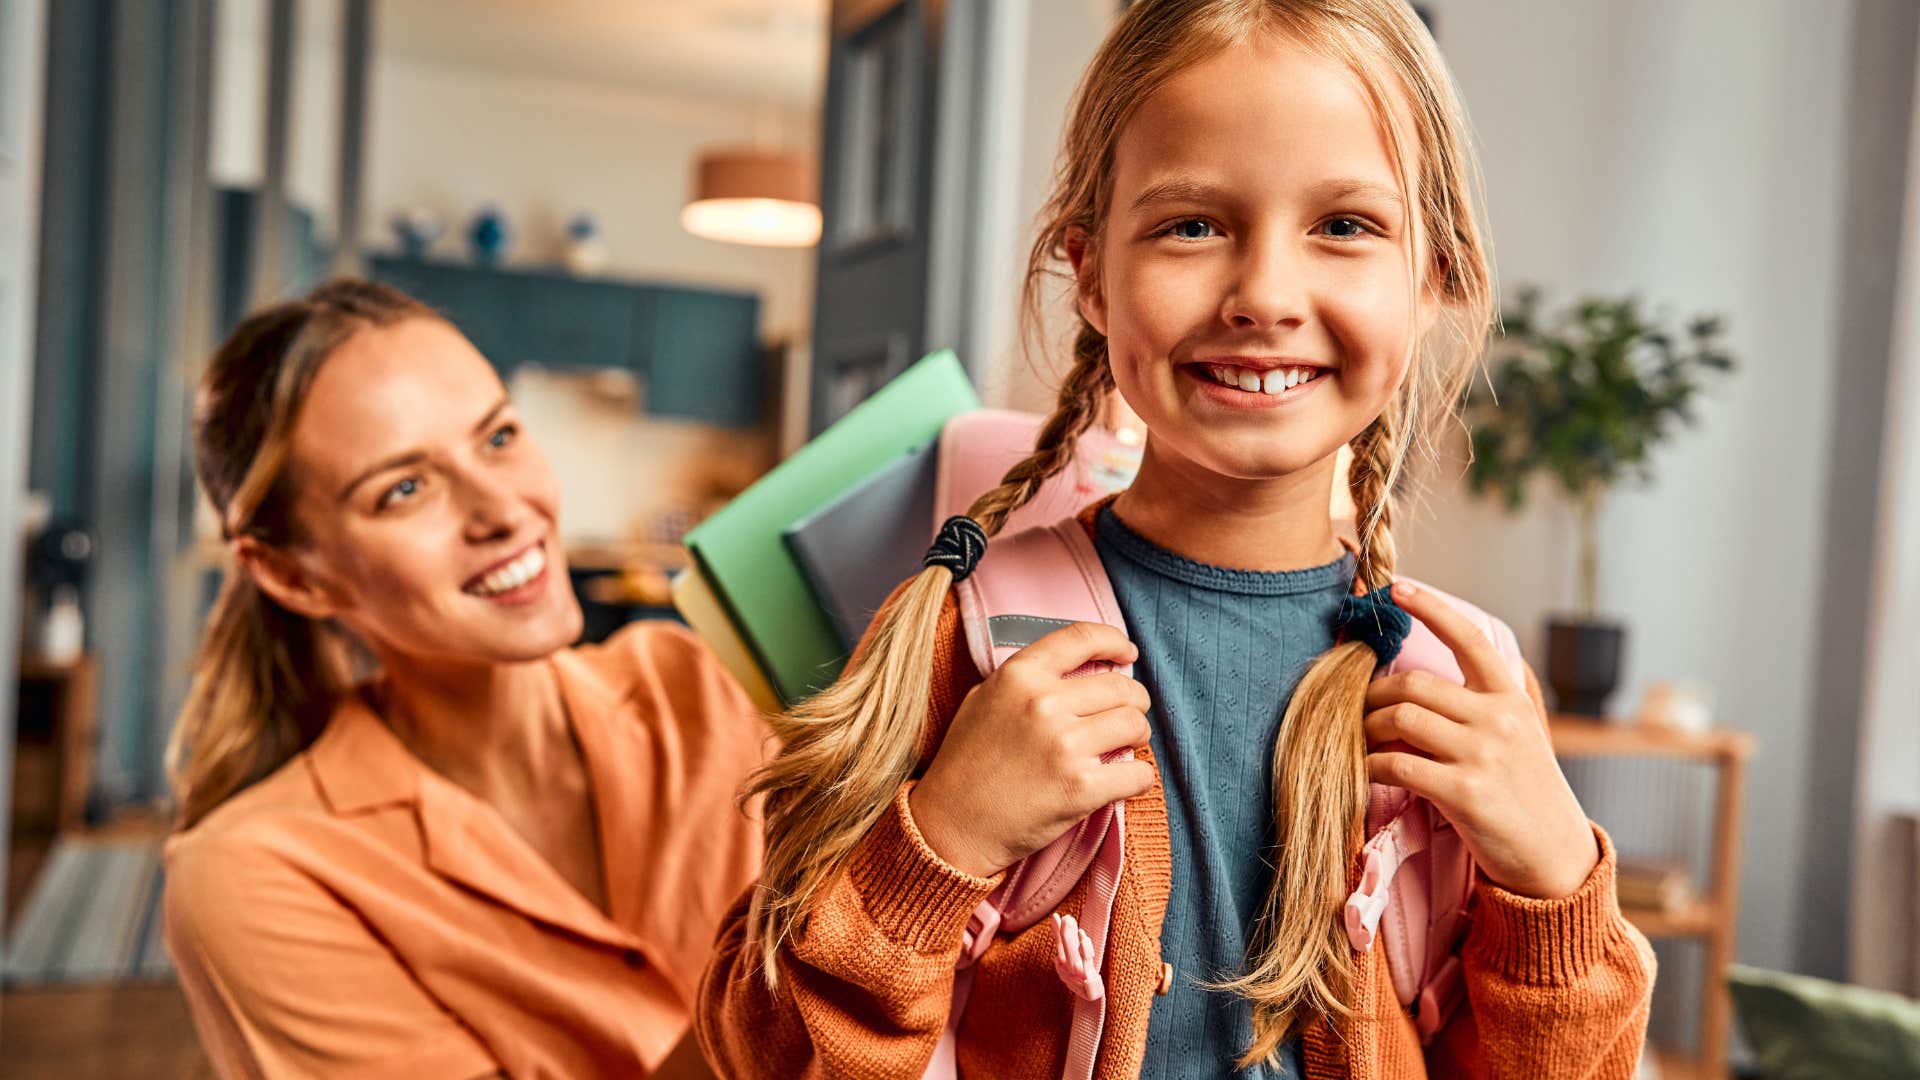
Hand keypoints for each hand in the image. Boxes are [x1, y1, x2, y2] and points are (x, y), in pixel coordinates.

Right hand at [910, 622, 1155, 877]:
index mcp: (1019, 676)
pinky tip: (1126, 780)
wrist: (951, 825)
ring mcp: (1064, 745)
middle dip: (1135, 700)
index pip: (1082, 638)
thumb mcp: (982, 700)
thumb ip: (1025, 680)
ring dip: (1138, 736)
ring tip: (1126, 746)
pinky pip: (1137, 774)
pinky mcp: (1080, 788)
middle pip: (1120, 687)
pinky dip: (1138, 778)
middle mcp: (1043, 703)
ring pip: (1135, 725)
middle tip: (1129, 715)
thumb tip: (1076, 671)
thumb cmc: (965, 764)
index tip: (1127, 654)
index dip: (1114, 641)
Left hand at [1363, 580, 1599, 899]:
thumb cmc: (1526, 794)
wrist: (1556, 858)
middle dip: (1373, 693)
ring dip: (1367, 728)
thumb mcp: (1520, 737)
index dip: (1429, 607)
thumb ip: (1481, 706)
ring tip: (1361, 741)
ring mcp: (1482, 754)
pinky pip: (1396, 764)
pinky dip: (1370, 765)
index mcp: (1510, 698)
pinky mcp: (1464, 792)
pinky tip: (1367, 771)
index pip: (1468, 638)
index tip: (1396, 589)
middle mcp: (1499, 719)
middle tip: (1358, 709)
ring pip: (1400, 718)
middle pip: (1413, 683)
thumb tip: (1422, 681)